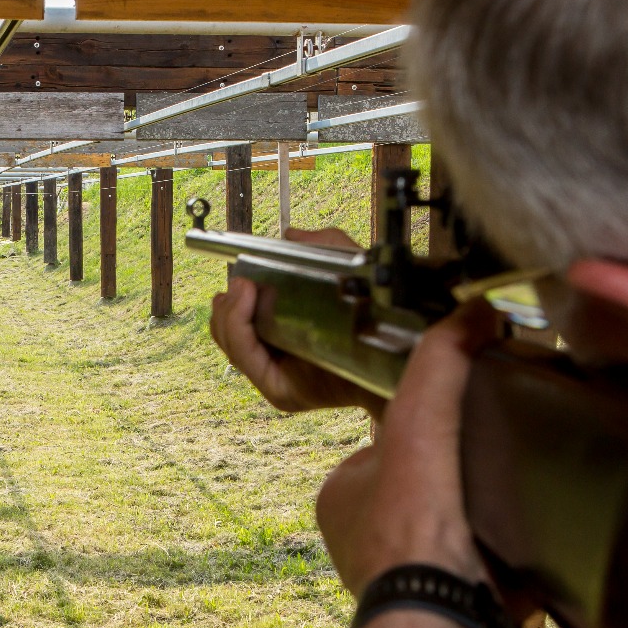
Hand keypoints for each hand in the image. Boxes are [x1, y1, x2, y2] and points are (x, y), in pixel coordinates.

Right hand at [209, 227, 379, 412]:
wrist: (401, 350)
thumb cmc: (378, 316)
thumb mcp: (347, 266)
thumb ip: (320, 246)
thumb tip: (290, 236)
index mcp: (284, 337)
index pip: (239, 322)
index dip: (232, 302)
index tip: (238, 278)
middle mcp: (277, 361)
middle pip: (226, 333)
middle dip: (226, 307)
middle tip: (241, 283)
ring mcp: (276, 378)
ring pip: (230, 344)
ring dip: (229, 312)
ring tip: (243, 287)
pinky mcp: (280, 391)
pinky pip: (245, 357)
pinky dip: (237, 327)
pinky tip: (246, 300)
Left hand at [315, 303, 499, 594]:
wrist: (441, 619)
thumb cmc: (412, 525)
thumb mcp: (419, 421)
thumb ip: (439, 363)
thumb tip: (473, 311)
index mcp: (339, 497)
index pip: (384, 445)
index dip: (427, 428)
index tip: (462, 421)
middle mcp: (360, 541)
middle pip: (417, 487)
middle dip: (453, 477)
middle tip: (491, 462)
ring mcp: (399, 578)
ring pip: (445, 529)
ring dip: (477, 517)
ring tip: (507, 499)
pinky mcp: (441, 607)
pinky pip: (472, 569)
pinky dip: (496, 558)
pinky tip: (519, 543)